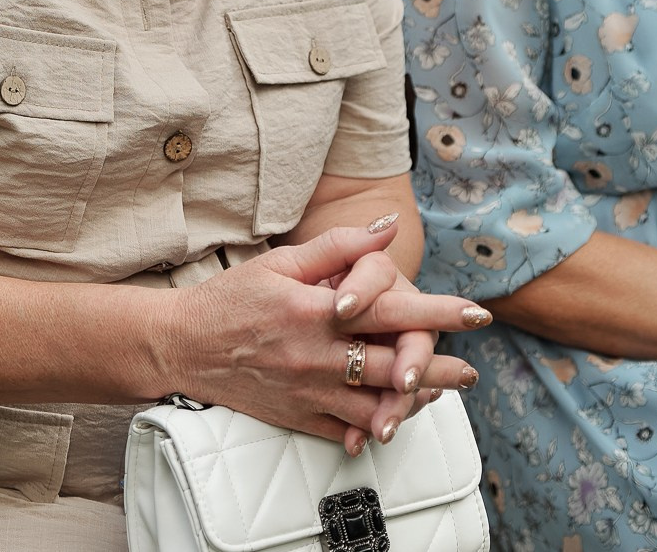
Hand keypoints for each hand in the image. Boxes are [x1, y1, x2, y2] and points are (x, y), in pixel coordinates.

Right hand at [161, 218, 482, 453]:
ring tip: (442, 395)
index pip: (389, 312)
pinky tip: (391, 419)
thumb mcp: (281, 261)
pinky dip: (373, 426)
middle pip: (394, 368)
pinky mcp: (296, 417)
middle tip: (471, 371)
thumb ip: (339, 245)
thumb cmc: (230, 299)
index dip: (438, 313)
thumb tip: (388, 226)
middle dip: (441, 370)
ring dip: (414, 403)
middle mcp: (316, 356)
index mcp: (315, 312)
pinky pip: (345, 430)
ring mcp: (307, 392)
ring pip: (377, 406)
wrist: (181, 346)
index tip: (475, 312)